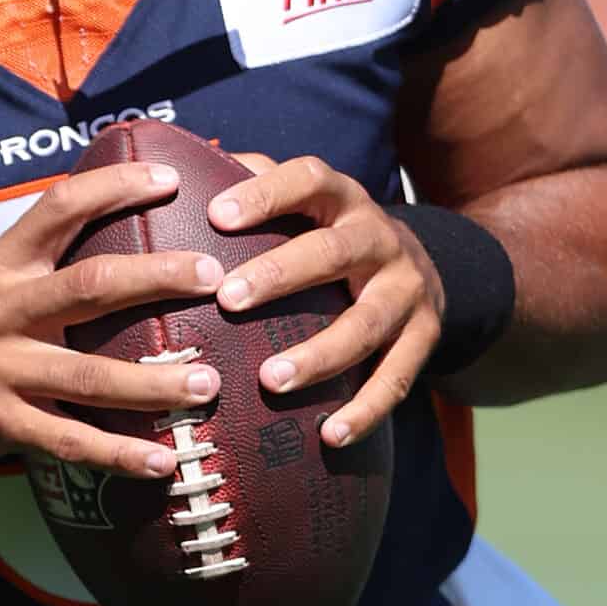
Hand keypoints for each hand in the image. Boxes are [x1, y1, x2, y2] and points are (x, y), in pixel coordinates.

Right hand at [0, 162, 224, 480]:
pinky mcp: (0, 420)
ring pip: (88, 374)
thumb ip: (39, 255)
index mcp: (2, 263)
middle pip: (90, 286)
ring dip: (153, 381)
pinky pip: (68, 440)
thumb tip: (115, 223)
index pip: (60, 207)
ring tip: (206, 384)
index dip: (115, 187)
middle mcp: (3, 309)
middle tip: (213, 276)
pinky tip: (162, 461)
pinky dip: (117, 454)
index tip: (168, 180)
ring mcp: (1, 367)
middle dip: (157, 279)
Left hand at [207, 154, 444, 448]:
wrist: (426, 264)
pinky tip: (330, 435)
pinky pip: (398, 377)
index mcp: (341, 199)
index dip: (264, 194)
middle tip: (228, 299)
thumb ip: (253, 182)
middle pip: (332, 253)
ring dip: (318, 355)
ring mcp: (407, 289)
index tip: (215, 216)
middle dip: (279, 275)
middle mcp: (379, 238)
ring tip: (268, 380)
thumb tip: (180, 171)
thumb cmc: (329, 232)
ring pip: (365, 324)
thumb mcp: (305, 200)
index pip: (306, 180)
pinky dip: (366, 409)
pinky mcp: (426, 336)